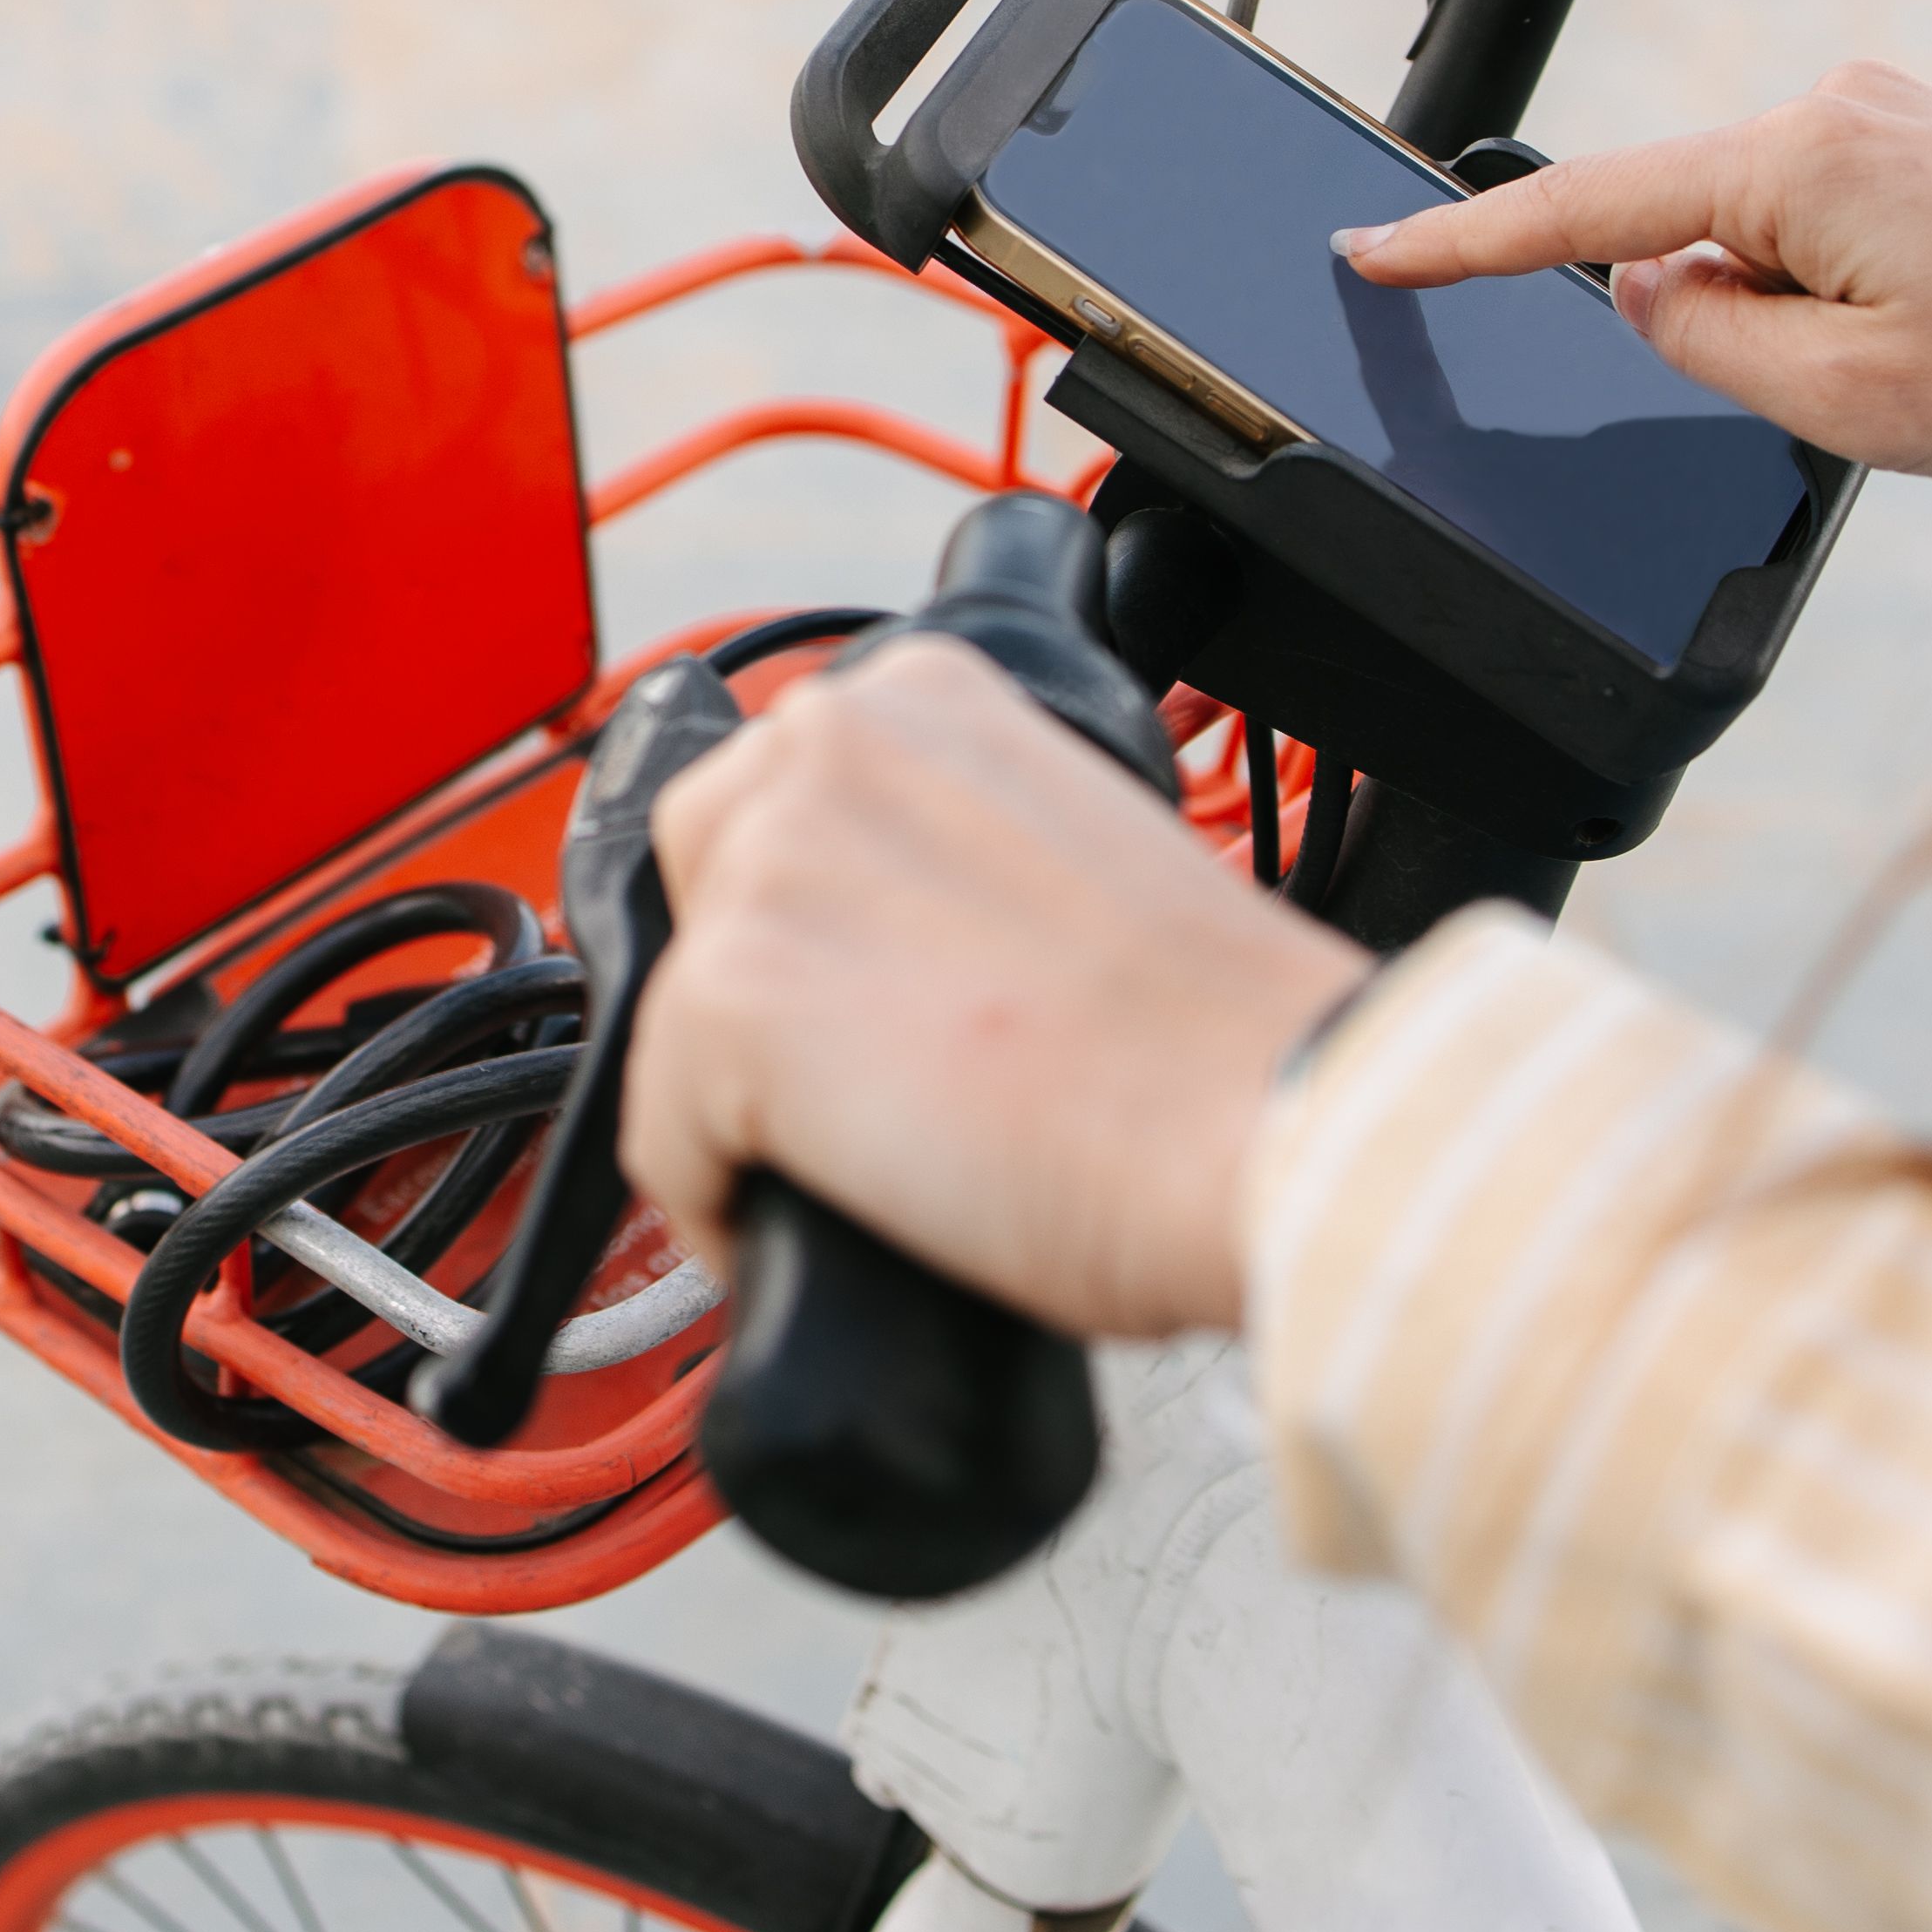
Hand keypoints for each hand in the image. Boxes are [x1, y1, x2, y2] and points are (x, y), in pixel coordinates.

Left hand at [618, 637, 1363, 1340]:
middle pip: (699, 882)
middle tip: (844, 1086)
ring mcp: (768, 871)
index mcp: (926, 695)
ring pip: (677, 1010)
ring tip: (839, 1174)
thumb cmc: (1219, 1036)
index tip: (844, 990)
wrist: (1269, 1121)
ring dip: (736, 1104)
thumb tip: (896, 946)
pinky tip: (807, 1236)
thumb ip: (962, 854)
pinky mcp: (727, 1003)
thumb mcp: (1077, 851)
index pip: (778, 797)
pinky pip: (662, 1135)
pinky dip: (716, 1206)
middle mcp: (829, 747)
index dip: (806, 918)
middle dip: (754, 988)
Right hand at [1336, 62, 1931, 479]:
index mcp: (1803, 157)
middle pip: (1680, 223)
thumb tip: (1649, 297)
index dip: (1463, 239)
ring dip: (1798, 318)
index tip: (1374, 253)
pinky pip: (1814, 222)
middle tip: (1856, 385)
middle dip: (1718, 322)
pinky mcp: (1926, 139)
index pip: (1584, 205)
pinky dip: (1835, 294)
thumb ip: (1704, 346)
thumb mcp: (1847, 404)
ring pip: (1753, 233)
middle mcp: (1839, 104)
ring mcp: (1888, 111)